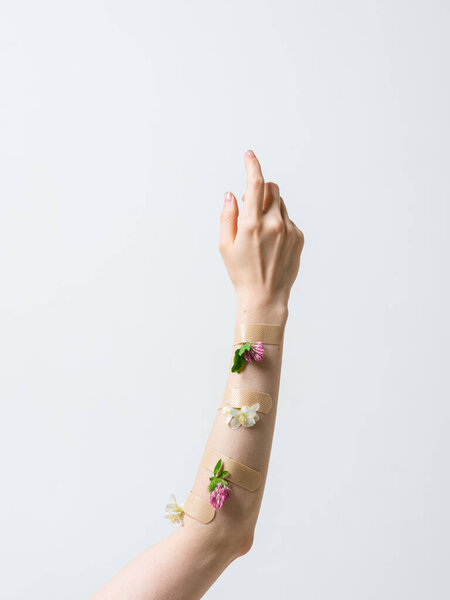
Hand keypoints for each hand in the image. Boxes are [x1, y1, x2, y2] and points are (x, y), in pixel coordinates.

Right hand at [219, 150, 303, 320]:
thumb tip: (232, 194)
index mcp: (252, 224)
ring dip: (270, 207)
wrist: (266, 297)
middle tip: (250, 205)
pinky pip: (288, 219)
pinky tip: (271, 243)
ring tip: (260, 231)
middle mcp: (273, 223)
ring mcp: (289, 230)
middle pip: (272, 188)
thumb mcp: (224, 245)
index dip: (252, 165)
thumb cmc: (241, 272)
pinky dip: (278, 222)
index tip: (250, 155)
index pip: (255, 184)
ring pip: (280, 203)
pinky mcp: (299, 237)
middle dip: (261, 189)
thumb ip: (228, 215)